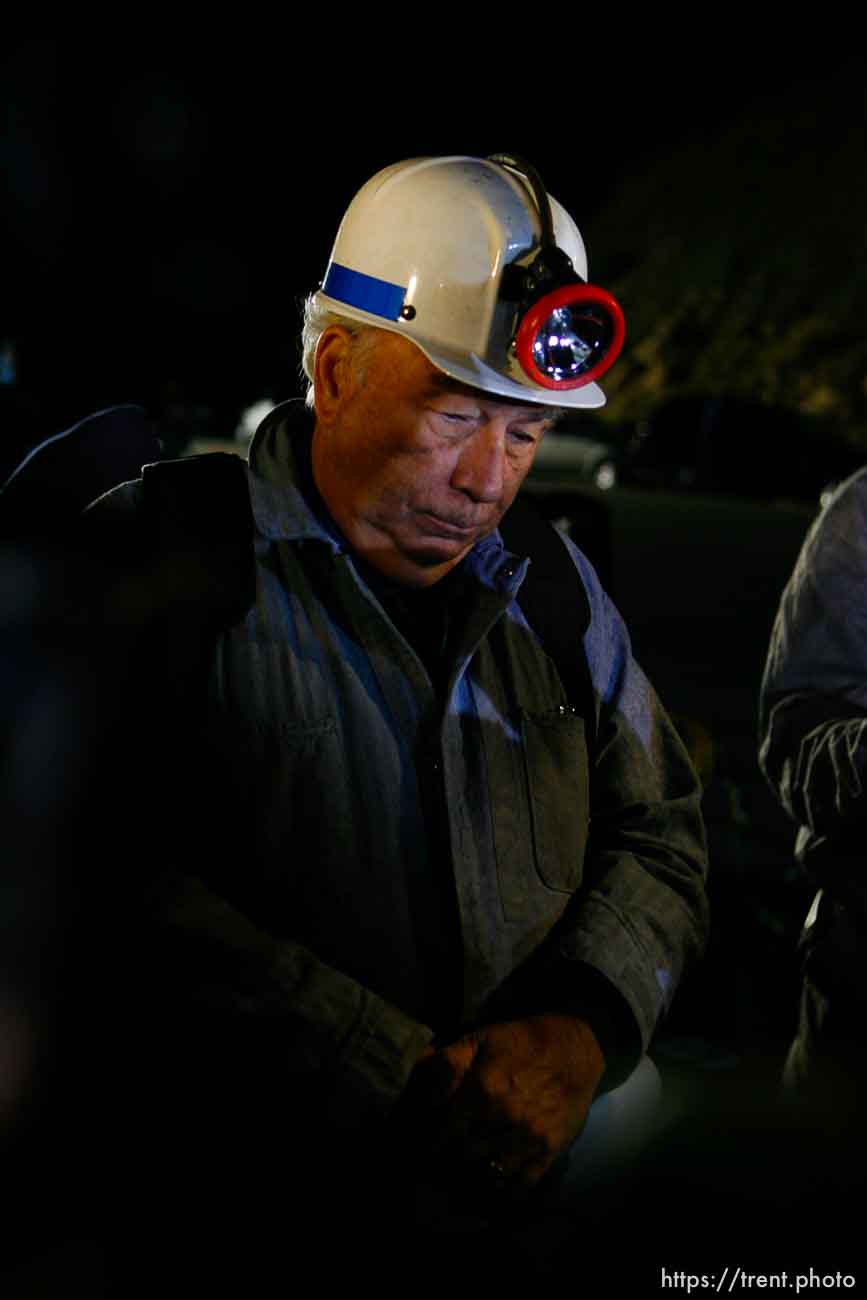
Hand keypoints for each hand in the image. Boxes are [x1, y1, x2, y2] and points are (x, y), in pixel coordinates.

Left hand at [403, 1013, 604, 1194]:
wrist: (575, 1047)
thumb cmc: (523, 1041)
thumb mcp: (481, 1038)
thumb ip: (449, 1060)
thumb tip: (421, 1082)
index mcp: (483, 1089)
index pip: (446, 1131)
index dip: (435, 1142)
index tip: (428, 1148)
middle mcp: (505, 1117)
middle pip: (466, 1154)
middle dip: (454, 1159)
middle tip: (445, 1164)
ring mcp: (530, 1136)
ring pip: (492, 1172)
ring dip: (477, 1176)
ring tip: (467, 1176)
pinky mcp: (550, 1149)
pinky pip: (524, 1183)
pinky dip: (507, 1192)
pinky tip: (497, 1189)